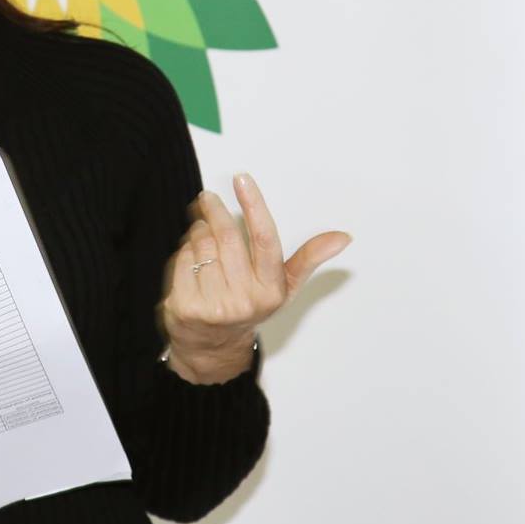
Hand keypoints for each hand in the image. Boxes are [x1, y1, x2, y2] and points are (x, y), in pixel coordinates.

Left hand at [159, 173, 351, 382]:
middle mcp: (244, 300)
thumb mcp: (283, 286)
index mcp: (271, 291)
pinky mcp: (185, 307)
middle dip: (216, 210)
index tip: (243, 179)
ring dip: (199, 230)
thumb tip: (342, 237)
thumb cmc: (249, 306)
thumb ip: (308, 258)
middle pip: (227, 237)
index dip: (254, 205)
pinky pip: (182, 259)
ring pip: (202, 245)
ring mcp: (213, 306)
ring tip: (203, 233)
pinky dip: (185, 249)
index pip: (265, 240)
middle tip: (209, 198)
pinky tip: (192, 255)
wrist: (212, 344)